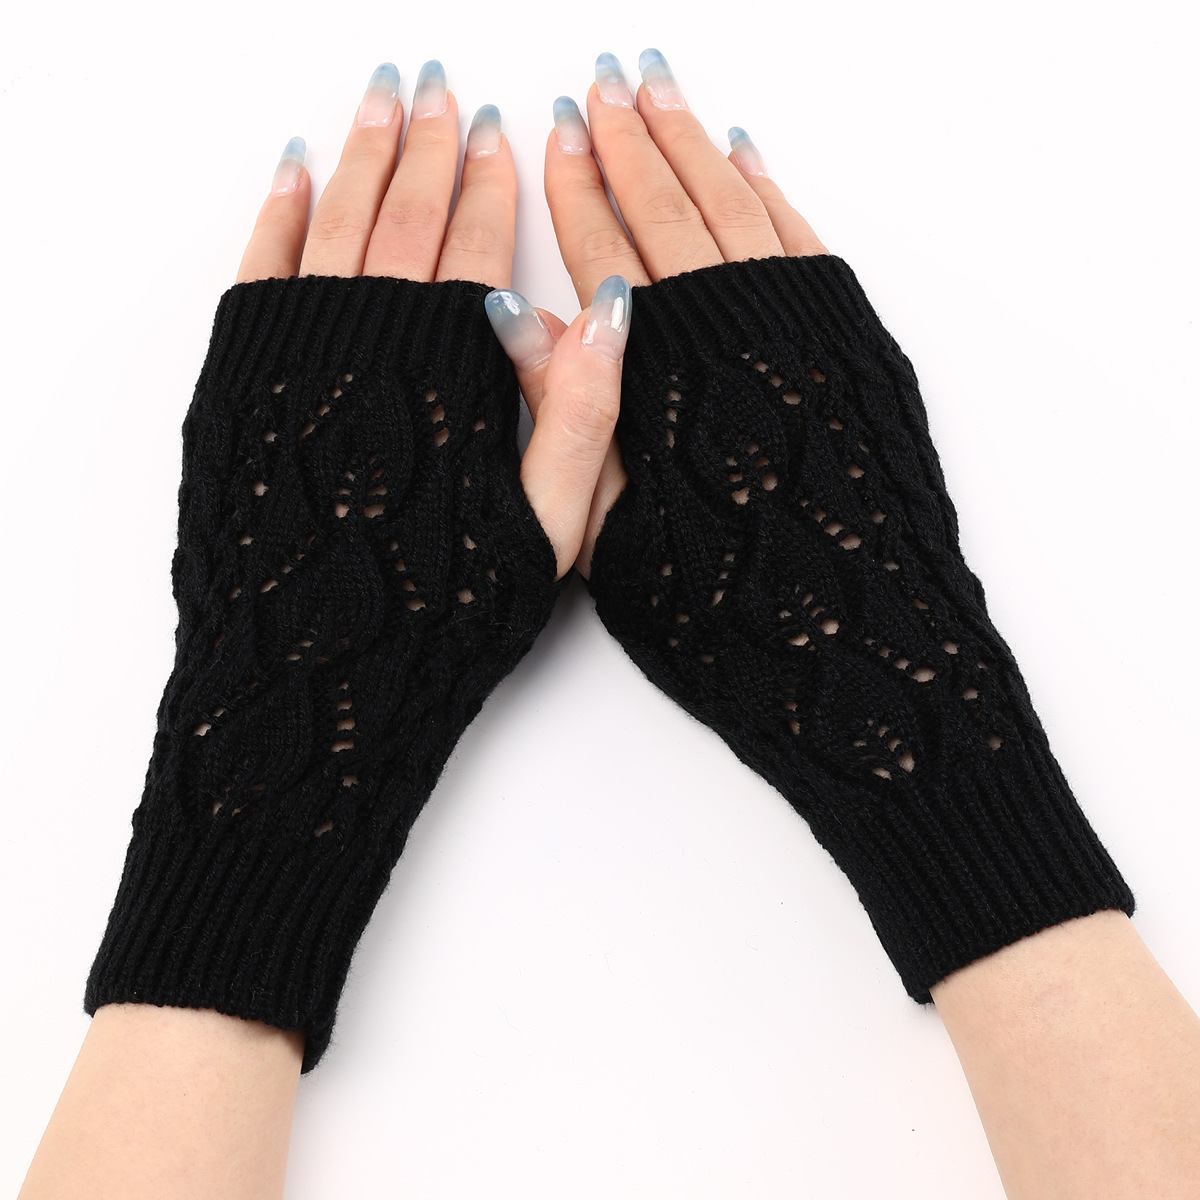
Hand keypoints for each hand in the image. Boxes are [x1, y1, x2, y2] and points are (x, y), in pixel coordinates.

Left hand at [234, 60, 620, 578]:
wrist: (321, 662)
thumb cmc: (443, 606)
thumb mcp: (547, 528)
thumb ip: (583, 417)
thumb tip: (611, 312)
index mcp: (453, 372)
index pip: (477, 250)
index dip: (492, 188)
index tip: (501, 134)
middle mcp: (373, 343)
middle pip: (404, 216)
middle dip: (426, 145)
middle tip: (438, 87)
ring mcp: (300, 351)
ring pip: (335, 223)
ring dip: (360, 154)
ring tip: (381, 98)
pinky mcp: (242, 374)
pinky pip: (262, 266)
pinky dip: (279, 211)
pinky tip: (297, 168)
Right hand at [482, 50, 827, 578]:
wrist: (844, 622)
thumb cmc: (715, 590)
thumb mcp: (605, 522)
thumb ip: (563, 410)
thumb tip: (514, 317)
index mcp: (655, 369)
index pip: (602, 250)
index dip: (574, 190)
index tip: (554, 134)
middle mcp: (722, 325)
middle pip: (663, 207)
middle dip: (627, 139)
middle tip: (602, 82)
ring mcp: (788, 318)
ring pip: (728, 202)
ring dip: (689, 140)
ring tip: (657, 85)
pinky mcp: (843, 327)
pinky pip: (794, 231)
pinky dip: (766, 185)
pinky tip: (742, 150)